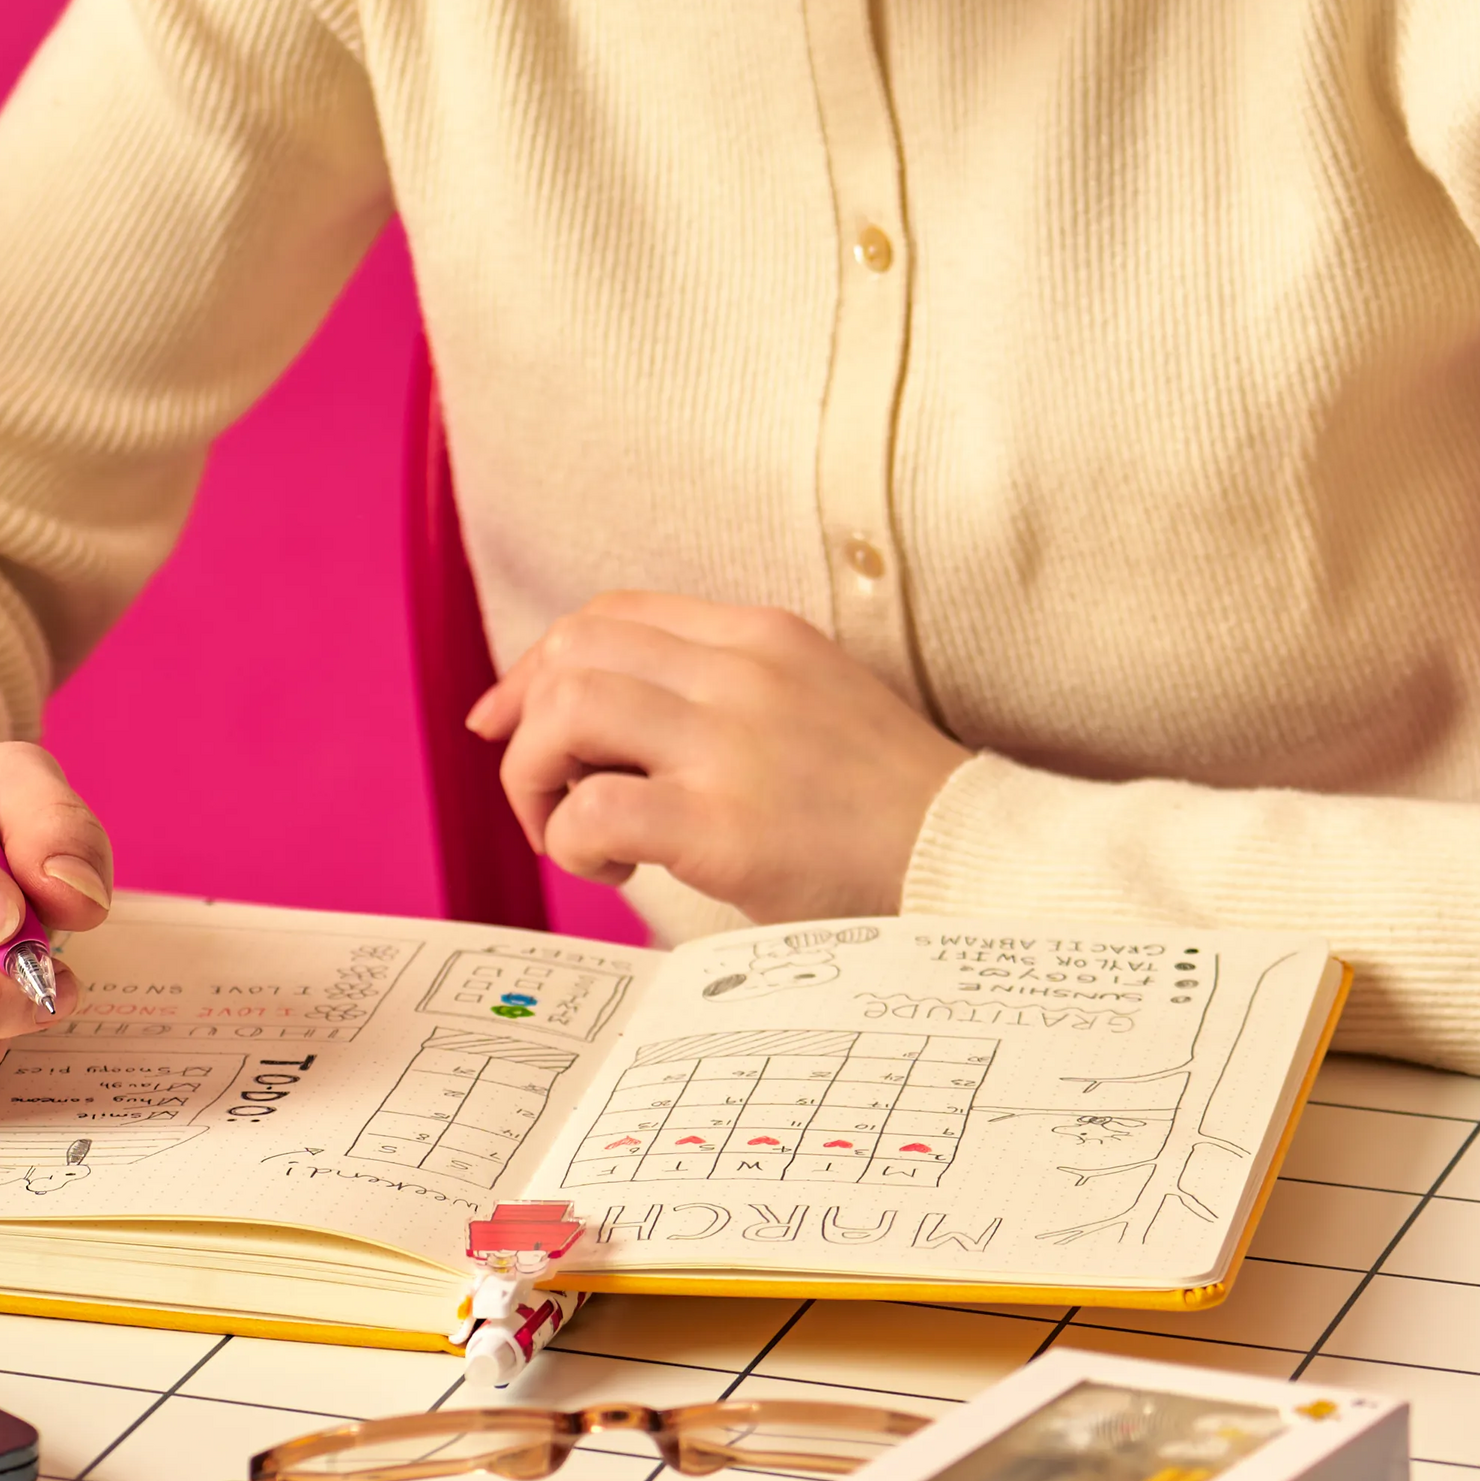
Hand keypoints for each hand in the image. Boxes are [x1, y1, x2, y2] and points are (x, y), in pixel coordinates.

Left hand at [467, 596, 967, 921]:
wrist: (973, 864)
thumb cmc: (887, 808)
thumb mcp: (810, 702)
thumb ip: (723, 691)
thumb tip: (605, 721)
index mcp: (760, 635)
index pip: (610, 613)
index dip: (537, 664)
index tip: (506, 720)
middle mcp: (740, 672)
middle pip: (573, 652)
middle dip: (527, 724)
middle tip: (544, 794)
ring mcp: (731, 744)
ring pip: (567, 711)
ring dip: (537, 777)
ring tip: (571, 830)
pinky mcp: (723, 825)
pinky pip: (592, 807)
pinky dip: (569, 838)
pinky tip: (611, 867)